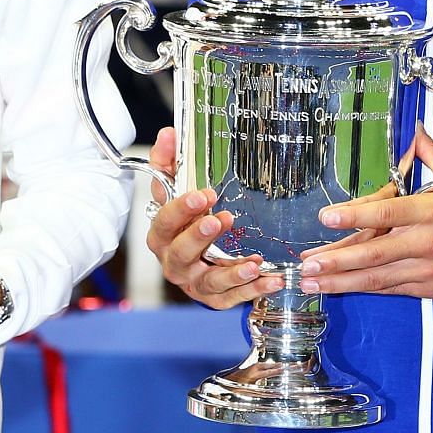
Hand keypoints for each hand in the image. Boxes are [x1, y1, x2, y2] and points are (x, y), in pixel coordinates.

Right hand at [143, 127, 283, 308]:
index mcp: (161, 234)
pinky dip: (251, 291)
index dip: (180, 209)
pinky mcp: (214, 298)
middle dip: (199, 237)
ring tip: (253, 263)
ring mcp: (194, 282)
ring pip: (208, 282)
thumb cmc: (185, 220)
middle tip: (220, 220)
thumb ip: (169, 162)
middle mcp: (174, 261)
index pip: (163, 221)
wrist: (195, 257)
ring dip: (231, 272)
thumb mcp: (175, 189)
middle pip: (180, 253)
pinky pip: (230, 299)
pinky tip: (271, 280)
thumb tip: (169, 133)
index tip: (202, 194)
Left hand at [300, 131, 432, 299]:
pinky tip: (340, 288)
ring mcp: (425, 268)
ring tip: (311, 281)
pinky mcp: (427, 287)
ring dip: (341, 281)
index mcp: (431, 211)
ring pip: (376, 277)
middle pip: (374, 253)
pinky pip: (389, 288)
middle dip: (336, 260)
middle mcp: (425, 242)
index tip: (327, 216)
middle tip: (307, 264)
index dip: (355, 215)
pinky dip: (363, 288)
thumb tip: (416, 133)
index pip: (387, 213)